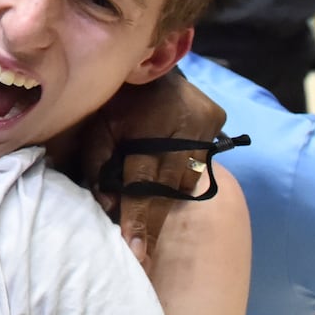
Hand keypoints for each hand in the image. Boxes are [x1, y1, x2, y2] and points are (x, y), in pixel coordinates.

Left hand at [77, 71, 225, 264]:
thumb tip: (108, 207)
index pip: (144, 180)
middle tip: (142, 253)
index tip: (136, 250)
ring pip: (186, 180)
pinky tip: (164, 188)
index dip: (139, 217)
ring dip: (166, 199)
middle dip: (153, 221)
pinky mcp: (217, 119)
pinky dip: (179, 179)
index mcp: (151, 124)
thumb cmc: (113, 99)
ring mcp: (206, 123)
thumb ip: (98, 166)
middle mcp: (187, 125)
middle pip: (168, 187)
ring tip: (148, 226)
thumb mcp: (97, 129)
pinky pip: (199, 165)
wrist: (145, 61)